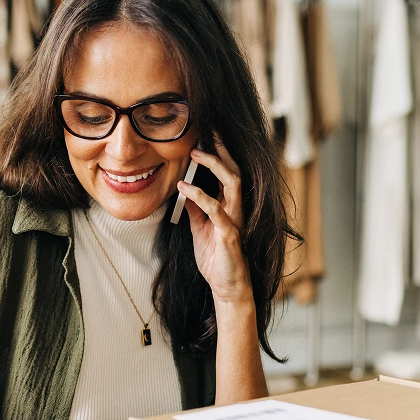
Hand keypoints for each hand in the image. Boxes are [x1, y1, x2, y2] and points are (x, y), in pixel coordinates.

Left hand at [176, 134, 252, 305]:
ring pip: (231, 183)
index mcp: (229, 206)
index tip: (205, 135)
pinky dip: (199, 195)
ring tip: (195, 154)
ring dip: (213, 165)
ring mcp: (235, 220)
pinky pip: (216, 209)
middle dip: (221, 149)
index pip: (226, 173)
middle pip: (233, 170)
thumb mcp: (200, 229)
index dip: (217, 153)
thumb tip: (184, 190)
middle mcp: (235, 209)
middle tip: (207, 132)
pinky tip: (183, 188)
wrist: (227, 287)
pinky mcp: (229, 234)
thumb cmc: (216, 259)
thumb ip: (196, 209)